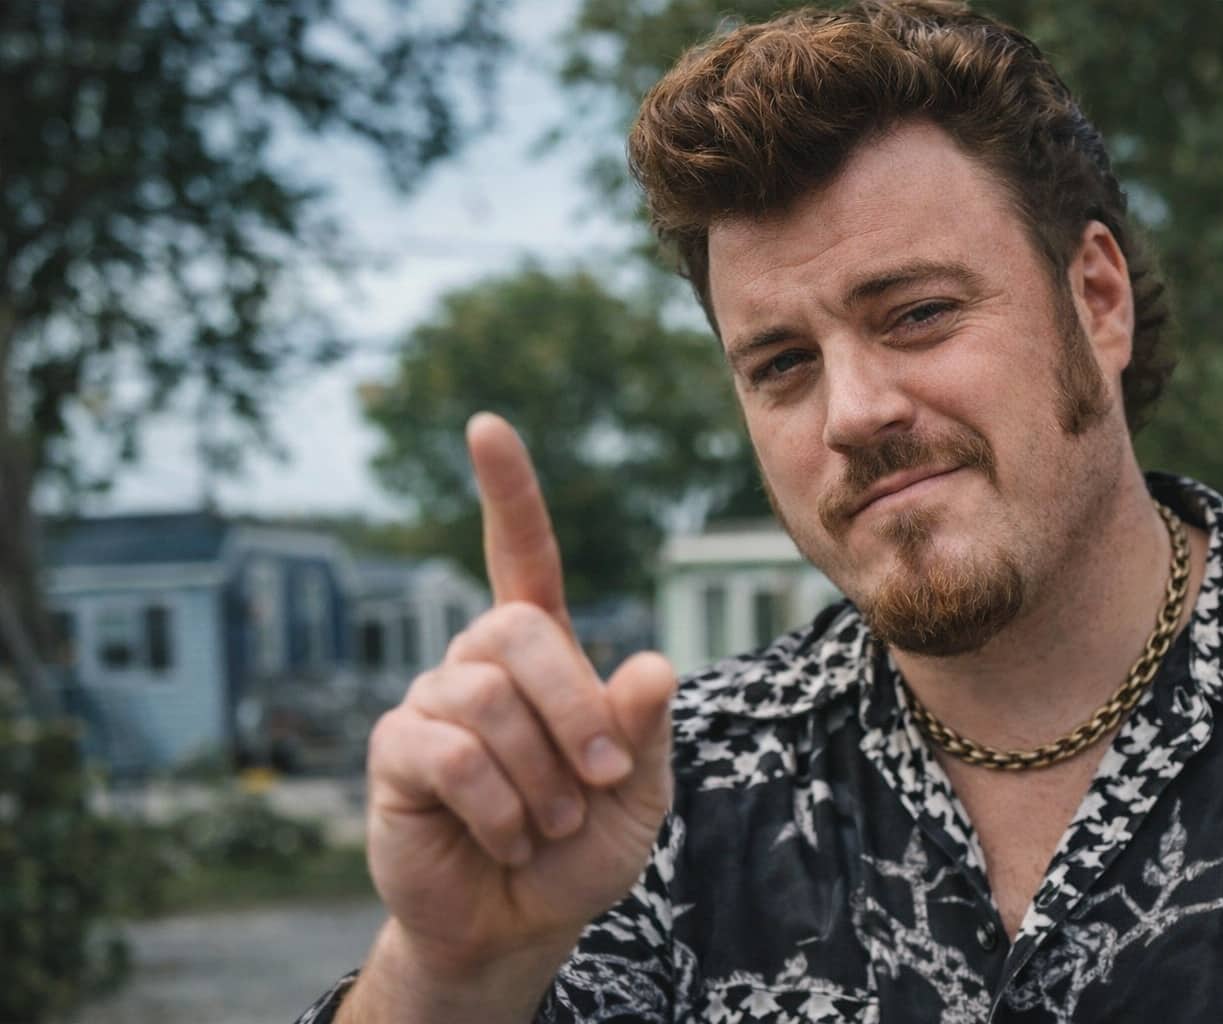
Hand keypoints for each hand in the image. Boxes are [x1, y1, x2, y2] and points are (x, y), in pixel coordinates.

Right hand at [361, 412, 676, 982]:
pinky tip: (506, 837)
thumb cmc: (582, 845)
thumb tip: (648, 662)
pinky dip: (498, 805)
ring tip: (549, 824)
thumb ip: (642, 728)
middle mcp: (479, 662)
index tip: (486, 426)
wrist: (520, 922)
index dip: (508, 493)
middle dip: (574, 709)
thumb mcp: (639, 789)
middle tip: (601, 781)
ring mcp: (431, 703)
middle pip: (516, 630)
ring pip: (485, 698)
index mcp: (540, 653)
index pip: (522, 556)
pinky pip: (451, 753)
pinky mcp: (396, 753)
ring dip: (540, 775)